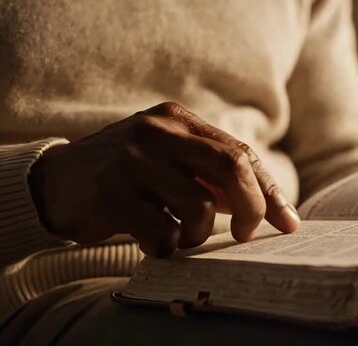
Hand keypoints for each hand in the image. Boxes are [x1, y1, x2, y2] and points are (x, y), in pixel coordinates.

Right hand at [28, 102, 299, 256]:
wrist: (58, 180)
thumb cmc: (128, 173)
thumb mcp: (171, 160)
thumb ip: (213, 175)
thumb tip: (266, 206)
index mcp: (178, 121)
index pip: (240, 153)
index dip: (270, 191)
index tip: (288, 223)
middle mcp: (158, 133)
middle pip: (231, 167)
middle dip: (253, 207)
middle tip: (246, 234)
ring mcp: (133, 161)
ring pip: (199, 207)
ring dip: (198, 235)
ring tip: (181, 237)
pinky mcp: (112, 194)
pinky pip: (163, 232)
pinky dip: (167, 247)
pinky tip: (155, 242)